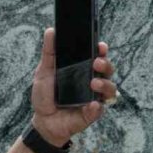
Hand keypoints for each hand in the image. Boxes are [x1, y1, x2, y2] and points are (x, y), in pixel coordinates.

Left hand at [26, 32, 116, 148]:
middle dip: (106, 64)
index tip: (100, 45)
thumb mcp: (44, 71)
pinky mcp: (92, 113)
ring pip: (110, 89)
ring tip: (93, 82)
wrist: (42, 121)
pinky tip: (91, 104)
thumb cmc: (46, 95)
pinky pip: (100, 109)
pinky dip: (97, 107)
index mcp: (83, 69)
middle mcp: (93, 81)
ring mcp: (94, 98)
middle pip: (108, 70)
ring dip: (105, 84)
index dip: (102, 50)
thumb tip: (51, 30)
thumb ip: (49, 52)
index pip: (98, 56)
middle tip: (96, 61)